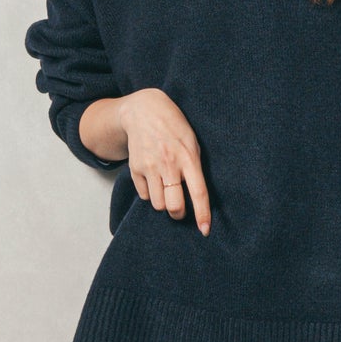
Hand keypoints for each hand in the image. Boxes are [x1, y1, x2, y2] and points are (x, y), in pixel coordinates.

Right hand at [116, 89, 211, 235]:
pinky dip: (150, 194)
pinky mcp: (135, 168)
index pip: (198, 192)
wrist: (143, 111)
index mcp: (188, 157)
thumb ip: (195, 168)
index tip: (205, 230)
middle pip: (174, 206)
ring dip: (163, 203)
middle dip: (178, 213)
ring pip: (158, 205)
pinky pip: (144, 196)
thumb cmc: (174, 128)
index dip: (202, 214)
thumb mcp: (192, 143)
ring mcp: (150, 167)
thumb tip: (196, 198)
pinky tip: (154, 180)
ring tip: (166, 188)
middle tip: (180, 208)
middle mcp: (169, 164)